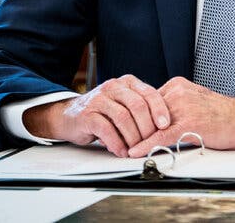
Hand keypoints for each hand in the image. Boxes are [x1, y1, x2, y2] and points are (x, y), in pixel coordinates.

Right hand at [22, 75, 170, 156]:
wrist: (70, 115)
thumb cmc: (103, 111)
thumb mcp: (123, 103)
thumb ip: (140, 109)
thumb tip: (164, 127)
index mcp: (127, 82)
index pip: (148, 93)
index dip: (159, 109)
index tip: (165, 125)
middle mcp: (114, 86)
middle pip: (138, 105)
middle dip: (147, 127)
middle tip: (150, 142)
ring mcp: (99, 99)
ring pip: (123, 117)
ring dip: (133, 138)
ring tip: (136, 150)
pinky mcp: (88, 114)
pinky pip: (106, 129)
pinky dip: (117, 143)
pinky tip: (121, 151)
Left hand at [127, 76, 234, 157]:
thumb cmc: (221, 113)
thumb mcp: (194, 99)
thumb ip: (174, 104)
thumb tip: (154, 117)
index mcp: (177, 85)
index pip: (147, 101)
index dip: (135, 116)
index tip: (124, 126)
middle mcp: (177, 92)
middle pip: (146, 111)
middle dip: (133, 127)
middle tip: (119, 139)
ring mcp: (183, 106)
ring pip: (150, 124)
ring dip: (136, 137)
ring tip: (122, 147)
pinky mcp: (189, 123)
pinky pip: (160, 135)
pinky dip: (145, 144)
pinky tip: (134, 151)